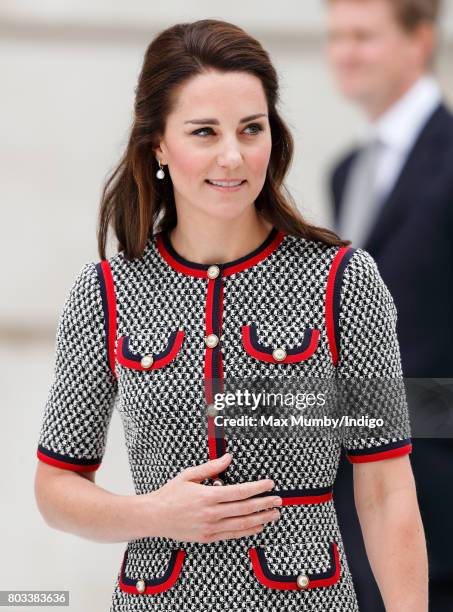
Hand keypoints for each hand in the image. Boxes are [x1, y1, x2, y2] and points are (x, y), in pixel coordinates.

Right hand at [149, 452, 281, 542]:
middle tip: (279, 500)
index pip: (240, 492)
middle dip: (265, 504)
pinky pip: (233, 535)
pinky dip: (248, 531)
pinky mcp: (208, 538)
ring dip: (261, 519)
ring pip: (242, 524)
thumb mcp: (189, 475)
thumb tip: (228, 458)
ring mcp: (210, 527)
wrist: (154, 517)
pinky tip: (258, 526)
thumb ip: (211, 467)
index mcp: (208, 496)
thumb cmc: (170, 494)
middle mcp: (211, 513)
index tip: (270, 484)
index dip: (257, 488)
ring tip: (274, 514)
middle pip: (245, 509)